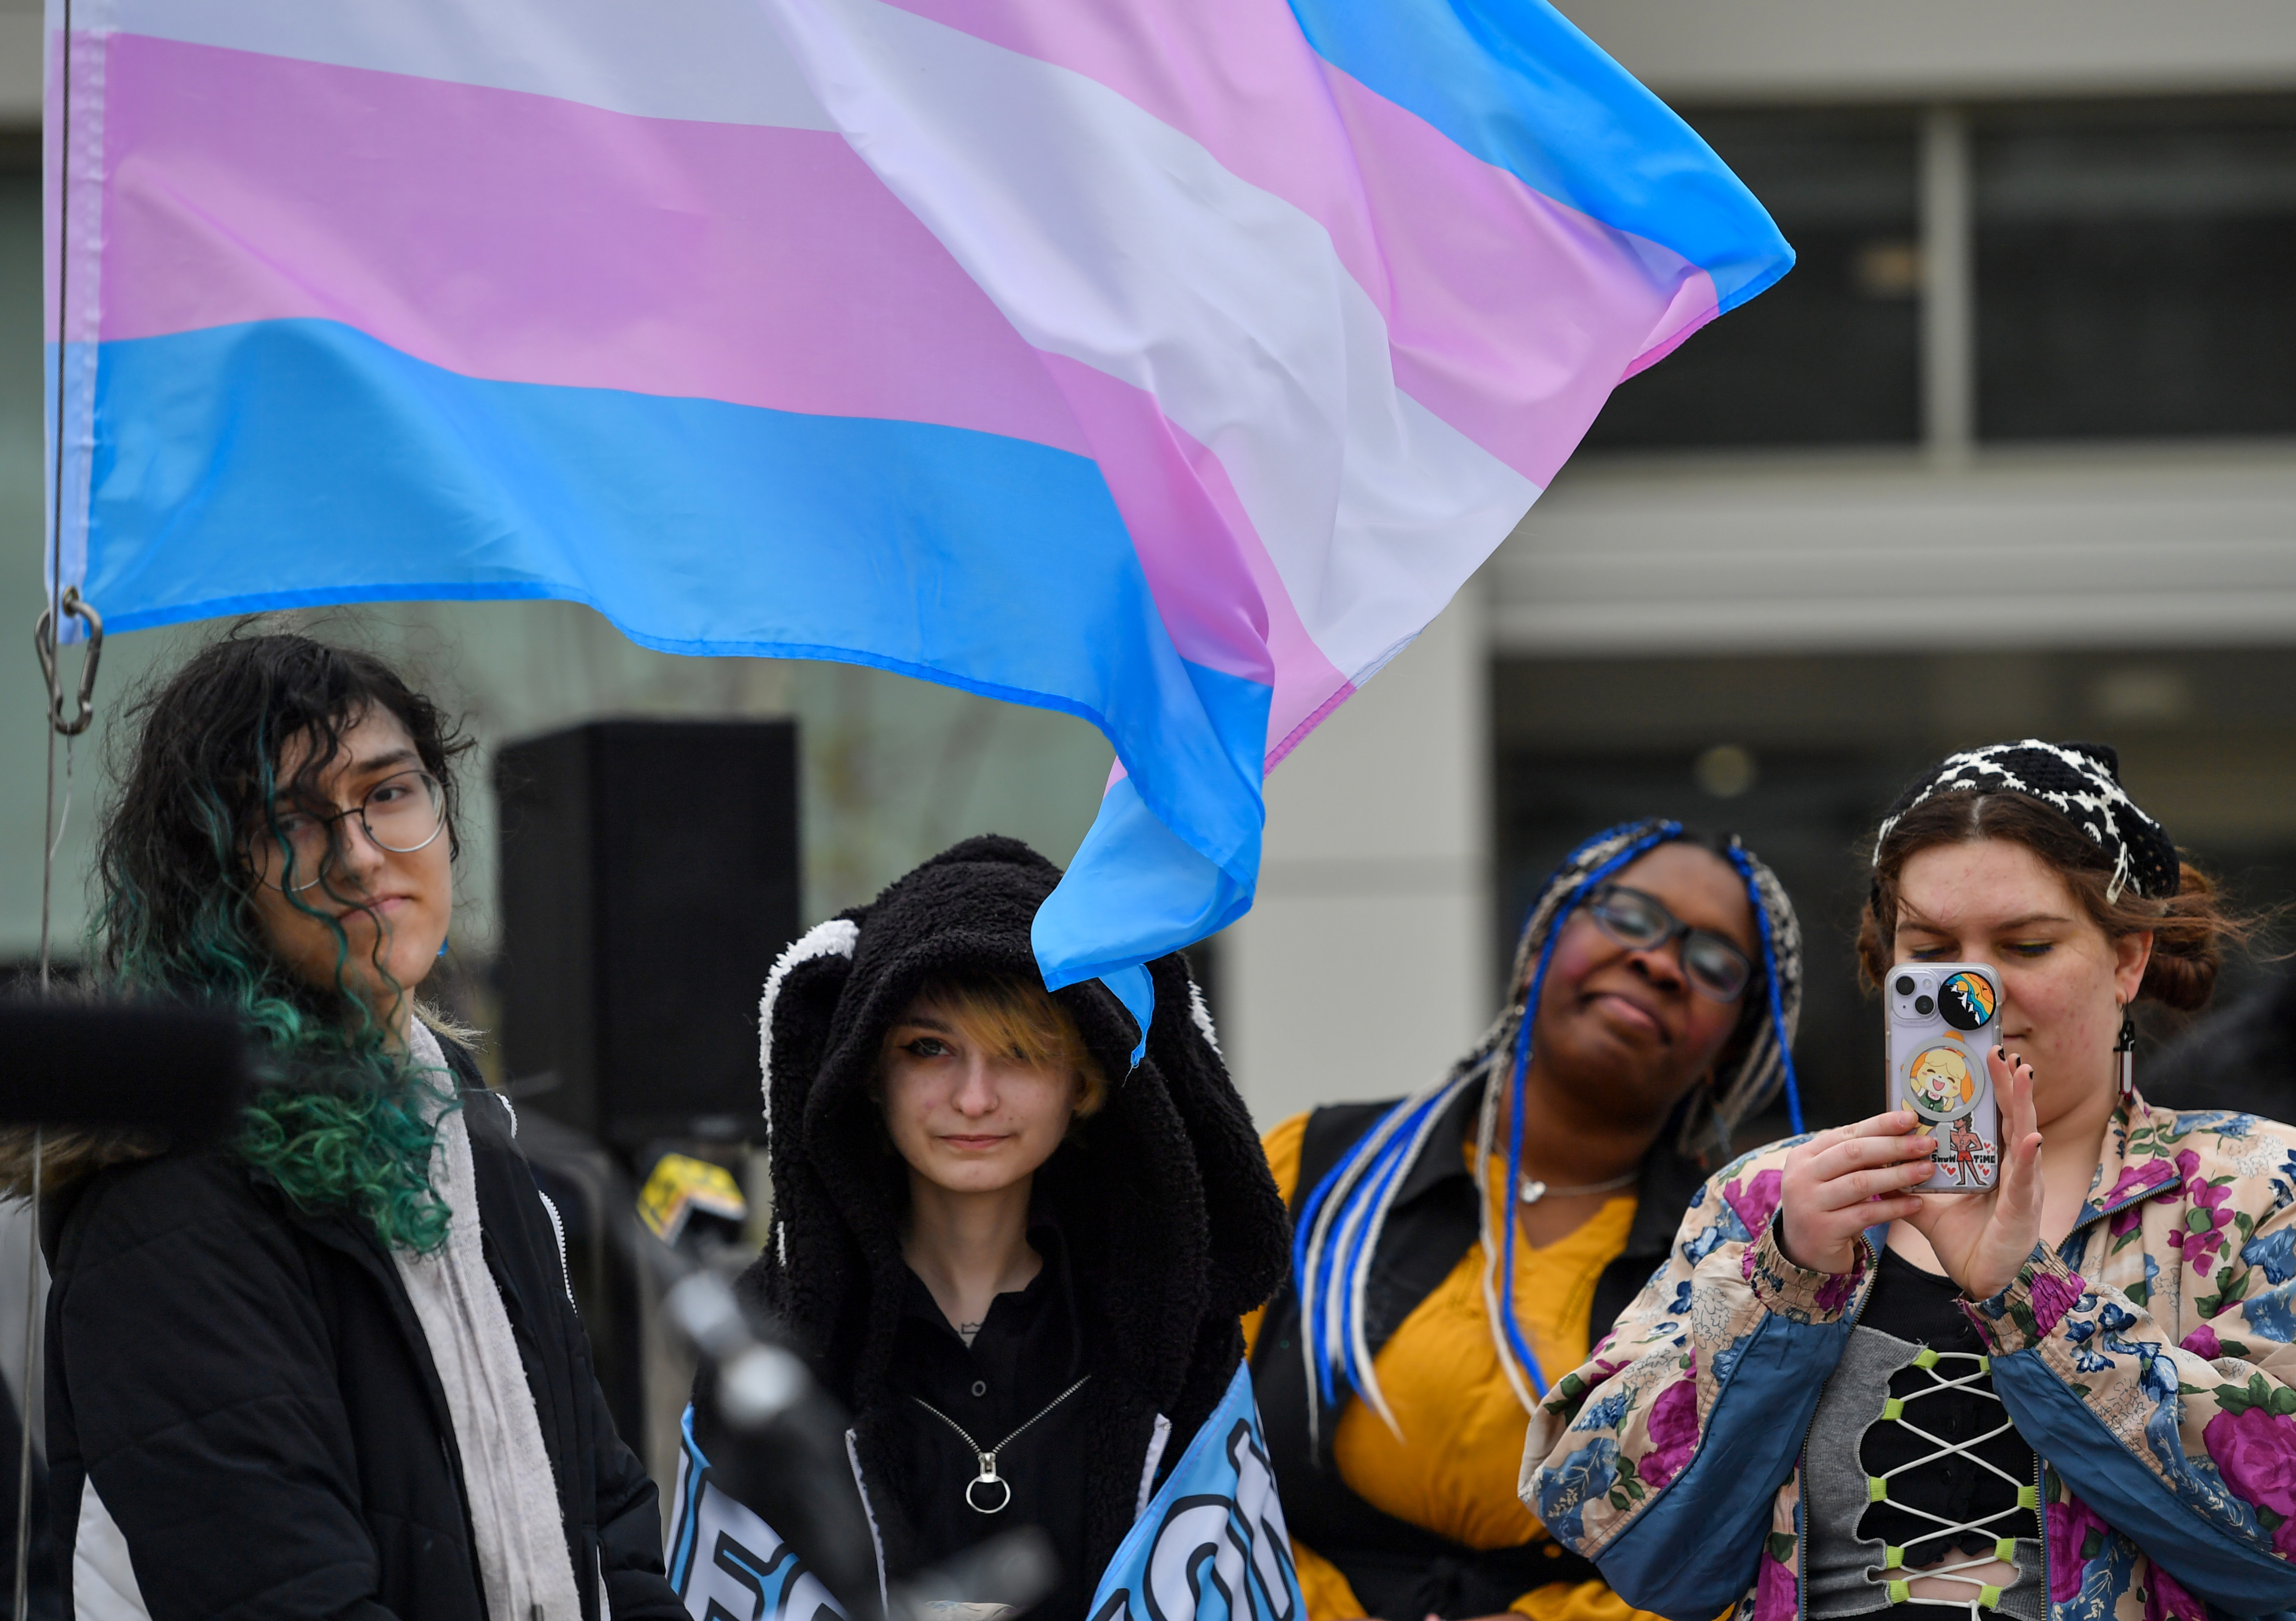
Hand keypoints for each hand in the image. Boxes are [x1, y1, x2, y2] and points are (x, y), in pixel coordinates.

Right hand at [1775, 1110, 1934, 1273]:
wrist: (1804, 1251)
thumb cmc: (1827, 1207)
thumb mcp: (1830, 1177)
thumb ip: (1853, 1158)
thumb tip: (1901, 1134)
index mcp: (1804, 1155)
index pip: (1847, 1133)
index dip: (1880, 1125)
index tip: (1911, 1119)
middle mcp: (1802, 1176)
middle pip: (1853, 1154)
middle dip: (1894, 1146)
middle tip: (1926, 1144)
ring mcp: (1810, 1203)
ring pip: (1861, 1183)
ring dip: (1899, 1175)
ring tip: (1927, 1170)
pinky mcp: (1825, 1229)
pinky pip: (1867, 1214)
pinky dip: (1895, 1207)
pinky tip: (1917, 1203)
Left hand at [1905, 1048, 2042, 1301]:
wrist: (1983, 1282)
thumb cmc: (1968, 1245)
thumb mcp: (1931, 1211)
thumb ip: (1910, 1189)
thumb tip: (1882, 1170)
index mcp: (1993, 1168)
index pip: (1995, 1122)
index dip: (1995, 1092)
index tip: (1989, 1062)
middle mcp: (2012, 1172)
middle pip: (2012, 1120)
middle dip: (2009, 1085)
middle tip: (2003, 1053)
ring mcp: (2022, 1188)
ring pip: (2025, 1139)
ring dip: (2024, 1106)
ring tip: (2023, 1075)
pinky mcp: (2021, 1209)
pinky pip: (2025, 1180)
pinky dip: (2028, 1158)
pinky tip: (2032, 1137)